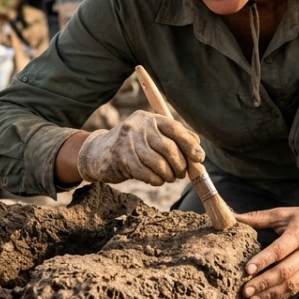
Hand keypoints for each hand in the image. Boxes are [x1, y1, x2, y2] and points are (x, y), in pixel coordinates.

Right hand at [76, 110, 204, 185]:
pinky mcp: (120, 157)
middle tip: (182, 174)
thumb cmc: (134, 146)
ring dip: (168, 175)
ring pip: (158, 163)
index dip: (189, 144)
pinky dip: (156, 180)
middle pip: (168, 148)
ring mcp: (127, 141)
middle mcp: (138, 126)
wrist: (99, 152)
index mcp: (150, 118)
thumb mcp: (152, 136)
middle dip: (180, 164)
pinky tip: (156, 180)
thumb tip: (198, 152)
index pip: (175, 128)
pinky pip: (145, 173)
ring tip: (170, 177)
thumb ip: (174, 139)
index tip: (199, 158)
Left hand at [235, 205, 298, 298]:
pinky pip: (295, 288)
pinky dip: (280, 296)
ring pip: (290, 284)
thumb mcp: (285, 213)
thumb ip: (259, 217)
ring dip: (270, 294)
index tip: (247, 269)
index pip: (279, 250)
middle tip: (245, 291)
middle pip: (284, 271)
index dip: (263, 261)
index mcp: (298, 234)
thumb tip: (234, 218)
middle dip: (263, 283)